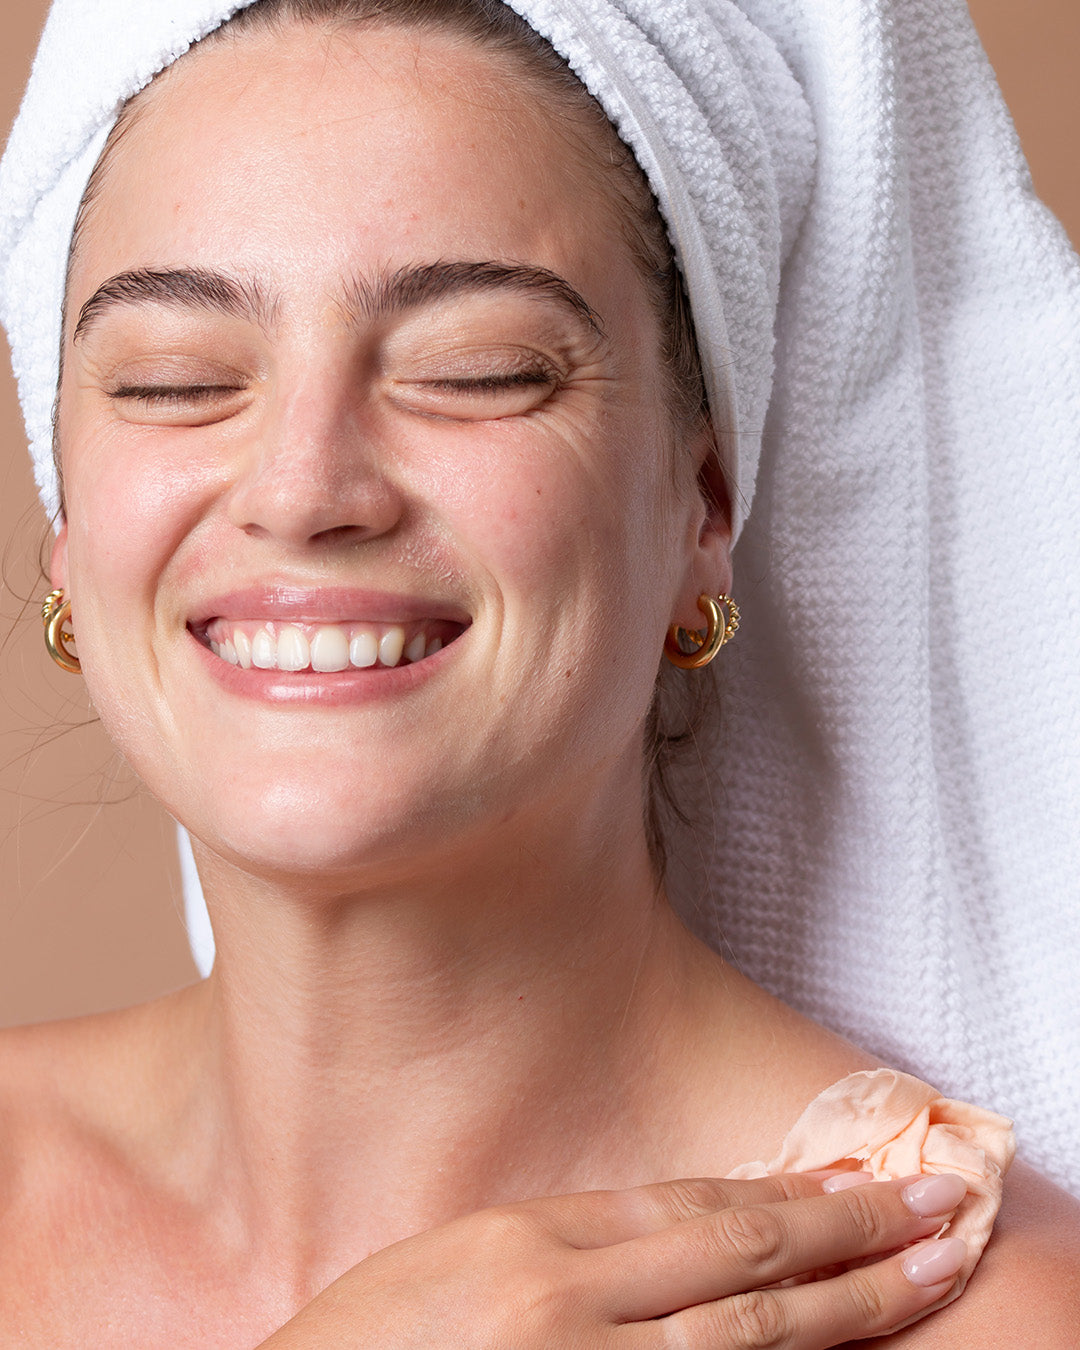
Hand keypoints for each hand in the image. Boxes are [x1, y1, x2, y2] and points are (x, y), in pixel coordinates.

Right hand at [255, 1171, 967, 1347]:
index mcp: (522, 1242)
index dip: (789, 1194)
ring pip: (747, 1339)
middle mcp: (559, 1306)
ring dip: (851, 1309)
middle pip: (739, 1259)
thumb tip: (683, 1236)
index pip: (691, 1205)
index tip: (859, 1182)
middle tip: (938, 1208)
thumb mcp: (459, 1265)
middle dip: (851, 1235)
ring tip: (926, 1275)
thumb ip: (566, 1248)